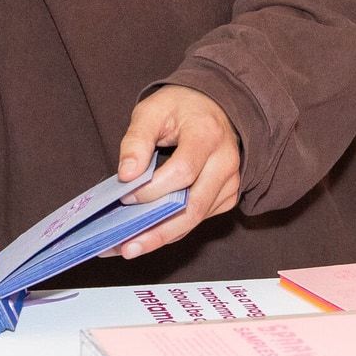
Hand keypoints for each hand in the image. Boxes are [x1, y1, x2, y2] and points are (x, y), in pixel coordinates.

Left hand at [114, 86, 241, 259]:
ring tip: (130, 248)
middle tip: (126, 247)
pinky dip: (173, 230)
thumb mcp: (152, 110)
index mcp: (207, 135)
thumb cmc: (179, 107)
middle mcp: (225, 161)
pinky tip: (148, 235)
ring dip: (162, 236)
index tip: (125, 195)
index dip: (152, 189)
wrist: (212, 106)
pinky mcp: (228, 196)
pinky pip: (199, 219)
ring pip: (196, 219)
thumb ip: (136, 140)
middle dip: (158, 230)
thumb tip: (126, 175)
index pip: (182, 171)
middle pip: (193, 206)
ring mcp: (230, 182)